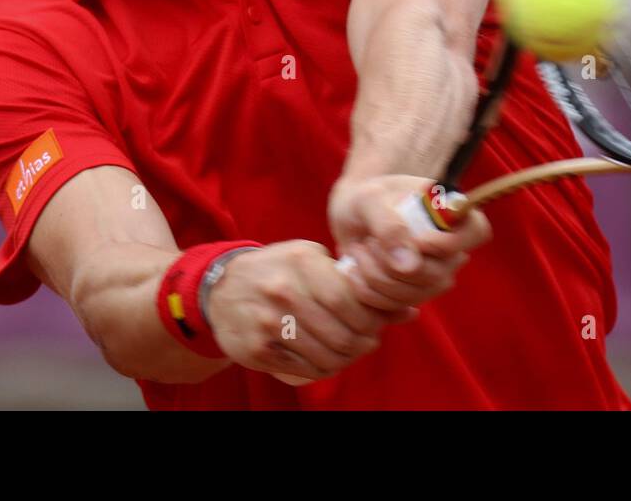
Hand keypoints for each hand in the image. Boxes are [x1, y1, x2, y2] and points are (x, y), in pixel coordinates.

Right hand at [206, 240, 416, 385]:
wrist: (222, 288)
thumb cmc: (280, 270)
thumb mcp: (315, 262)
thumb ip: (358, 284)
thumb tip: (408, 312)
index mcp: (302, 263)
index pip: (350, 301)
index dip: (371, 320)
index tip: (376, 323)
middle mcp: (283, 291)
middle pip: (342, 334)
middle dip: (363, 343)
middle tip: (367, 341)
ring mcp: (268, 322)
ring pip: (326, 357)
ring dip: (346, 360)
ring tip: (349, 351)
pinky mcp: (257, 349)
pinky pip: (304, 370)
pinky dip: (322, 369)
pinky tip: (325, 358)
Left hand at [328, 174, 492, 314]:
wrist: (351, 218)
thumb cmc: (366, 200)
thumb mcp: (370, 200)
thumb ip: (390, 226)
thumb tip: (410, 266)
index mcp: (452, 214)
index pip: (477, 231)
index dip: (451, 242)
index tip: (417, 239)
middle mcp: (451, 250)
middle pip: (438, 275)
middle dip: (392, 264)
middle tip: (368, 242)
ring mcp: (434, 277)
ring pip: (414, 295)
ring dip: (375, 276)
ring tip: (359, 251)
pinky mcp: (413, 296)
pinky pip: (394, 307)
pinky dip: (367, 291)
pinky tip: (355, 270)